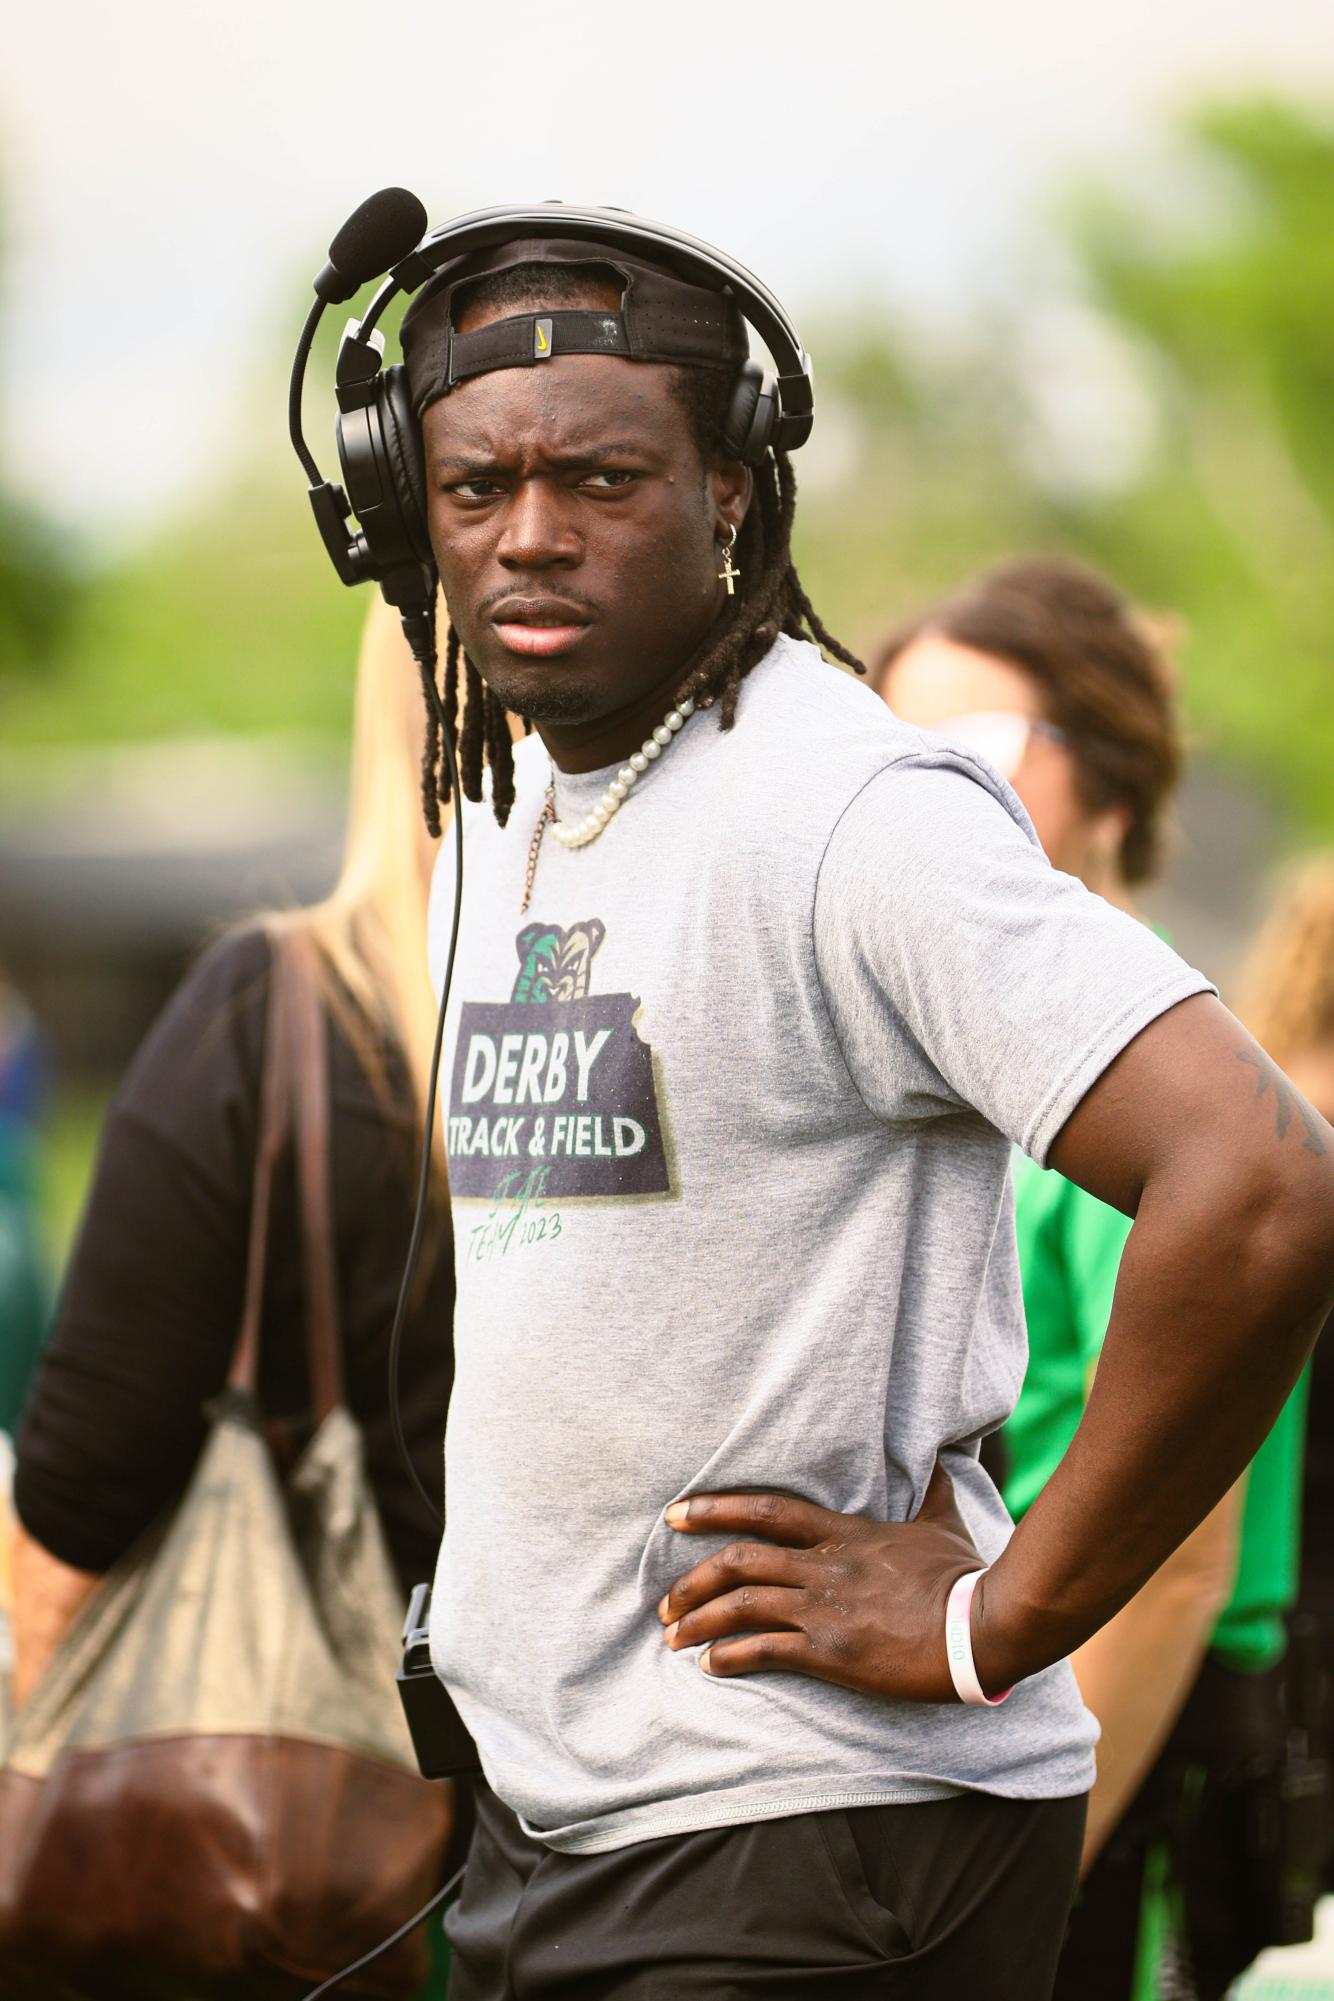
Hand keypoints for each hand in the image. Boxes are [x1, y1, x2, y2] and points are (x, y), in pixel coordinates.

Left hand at [658, 1463, 992, 1702]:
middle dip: (694, 1577)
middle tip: (664, 1596)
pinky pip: (767, 1652)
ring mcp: (825, 1611)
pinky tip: (710, 1665)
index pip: (767, 1510)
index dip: (716, 1508)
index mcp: (844, 1534)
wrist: (983, 1626)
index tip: (676, 1513)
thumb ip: (932, 1491)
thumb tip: (942, 1459)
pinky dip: (731, 1657)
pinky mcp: (833, 1654)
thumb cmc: (963, 1575)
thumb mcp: (942, 1522)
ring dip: (700, 1620)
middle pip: (741, 1560)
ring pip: (744, 1606)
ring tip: (673, 1635)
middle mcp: (824, 1568)